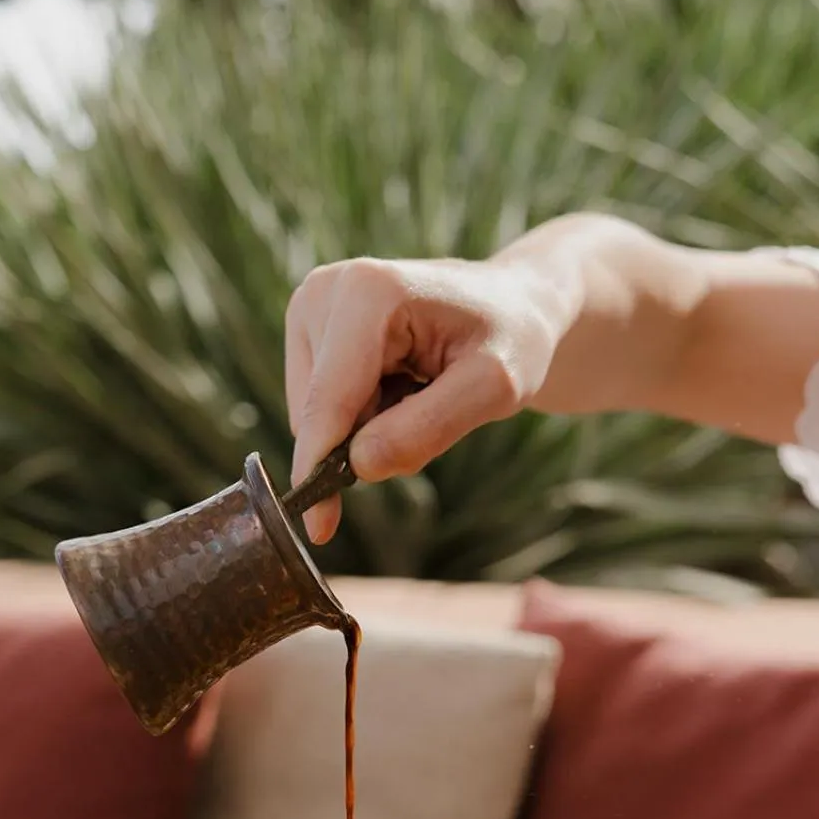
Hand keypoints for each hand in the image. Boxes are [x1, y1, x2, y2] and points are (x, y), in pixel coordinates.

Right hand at [285, 252, 571, 541]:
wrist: (510, 305)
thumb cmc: (509, 339)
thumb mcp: (495, 388)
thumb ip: (430, 428)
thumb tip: (360, 465)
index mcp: (368, 294)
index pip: (329, 402)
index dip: (322, 468)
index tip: (319, 527)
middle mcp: (324, 291)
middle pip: (318, 415)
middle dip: (364, 441)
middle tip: (431, 412)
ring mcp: (311, 306)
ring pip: (314, 416)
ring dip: (365, 427)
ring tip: (416, 391)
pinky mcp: (308, 327)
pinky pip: (319, 406)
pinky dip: (359, 415)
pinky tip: (397, 385)